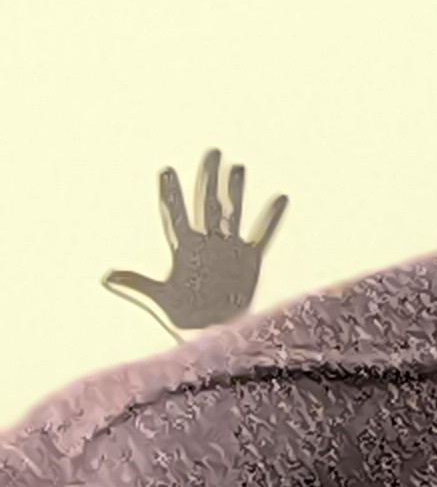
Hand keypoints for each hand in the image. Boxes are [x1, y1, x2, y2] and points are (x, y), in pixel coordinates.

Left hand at [105, 150, 288, 334]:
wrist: (214, 334)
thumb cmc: (185, 318)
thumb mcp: (159, 299)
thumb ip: (137, 284)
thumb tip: (106, 276)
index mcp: (185, 250)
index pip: (176, 216)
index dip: (171, 194)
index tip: (166, 170)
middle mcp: (208, 244)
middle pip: (207, 204)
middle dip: (208, 178)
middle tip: (211, 152)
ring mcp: (229, 249)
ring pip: (233, 212)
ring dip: (236, 191)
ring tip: (238, 168)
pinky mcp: (249, 259)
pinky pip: (262, 234)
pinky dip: (271, 218)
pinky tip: (279, 199)